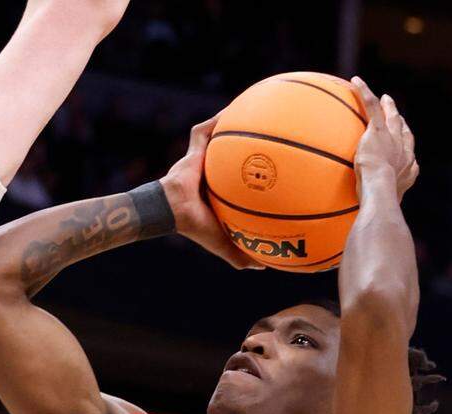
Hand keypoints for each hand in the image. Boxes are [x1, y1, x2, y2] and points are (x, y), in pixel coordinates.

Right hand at [160, 115, 264, 269]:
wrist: (172, 210)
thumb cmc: (195, 226)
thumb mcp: (222, 242)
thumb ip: (240, 254)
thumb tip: (264, 267)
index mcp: (220, 192)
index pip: (240, 180)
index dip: (256, 175)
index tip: (280, 171)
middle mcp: (213, 173)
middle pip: (234, 155)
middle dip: (251, 145)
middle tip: (275, 139)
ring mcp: (202, 159)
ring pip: (221, 137)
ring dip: (236, 123)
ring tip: (259, 112)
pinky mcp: (194, 148)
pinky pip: (207, 129)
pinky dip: (221, 118)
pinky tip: (239, 107)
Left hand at [350, 77, 418, 199]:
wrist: (381, 190)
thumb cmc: (380, 204)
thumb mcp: (382, 207)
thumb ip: (379, 206)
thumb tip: (372, 218)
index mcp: (408, 167)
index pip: (408, 152)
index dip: (406, 144)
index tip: (403, 140)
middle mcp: (404, 150)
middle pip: (404, 132)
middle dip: (401, 122)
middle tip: (396, 114)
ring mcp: (392, 139)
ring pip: (391, 118)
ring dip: (387, 107)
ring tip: (383, 98)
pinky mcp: (377, 131)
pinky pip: (371, 107)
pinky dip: (364, 93)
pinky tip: (356, 81)